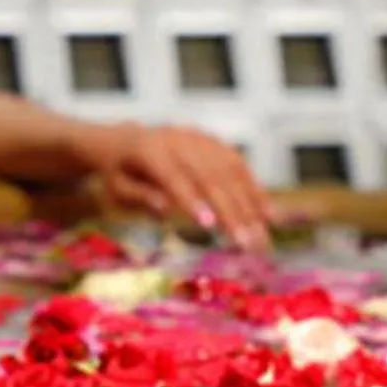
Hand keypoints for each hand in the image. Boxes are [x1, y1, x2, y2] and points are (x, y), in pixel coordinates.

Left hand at [85, 123, 272, 251]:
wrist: (127, 140)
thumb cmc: (120, 173)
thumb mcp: (117, 188)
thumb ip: (138, 196)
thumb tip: (164, 207)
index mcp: (150, 152)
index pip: (174, 177)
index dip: (192, 199)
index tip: (210, 225)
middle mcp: (180, 142)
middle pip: (210, 177)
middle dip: (231, 213)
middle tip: (248, 245)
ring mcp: (200, 140)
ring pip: (231, 172)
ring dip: (250, 206)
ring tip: (262, 237)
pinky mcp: (214, 144)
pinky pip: (239, 166)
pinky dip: (255, 190)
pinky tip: (269, 214)